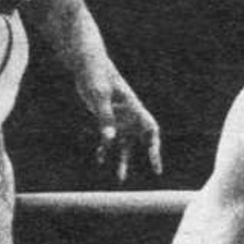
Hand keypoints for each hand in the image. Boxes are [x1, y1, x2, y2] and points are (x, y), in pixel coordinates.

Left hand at [76, 66, 161, 181]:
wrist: (88, 66)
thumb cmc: (97, 76)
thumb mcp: (100, 97)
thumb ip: (104, 118)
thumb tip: (108, 140)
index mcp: (135, 109)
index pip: (151, 131)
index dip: (155, 147)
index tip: (154, 162)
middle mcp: (130, 116)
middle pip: (142, 140)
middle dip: (148, 156)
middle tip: (155, 172)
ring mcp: (118, 118)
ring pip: (124, 143)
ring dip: (122, 160)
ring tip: (120, 177)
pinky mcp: (106, 118)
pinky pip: (107, 138)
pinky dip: (104, 148)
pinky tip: (99, 158)